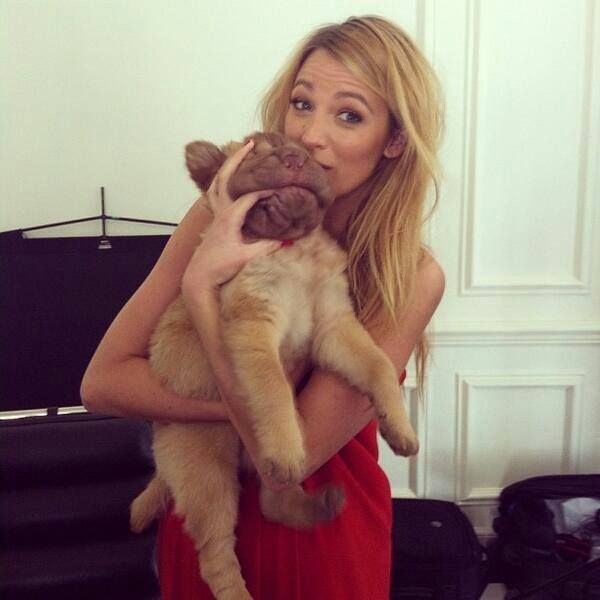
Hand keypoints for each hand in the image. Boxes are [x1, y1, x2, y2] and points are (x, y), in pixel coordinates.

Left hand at [181, 140, 279, 300]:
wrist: (199, 277)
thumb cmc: (220, 267)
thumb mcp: (246, 257)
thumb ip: (267, 247)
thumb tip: (288, 239)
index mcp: (229, 217)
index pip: (249, 195)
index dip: (265, 188)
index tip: (281, 184)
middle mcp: (220, 211)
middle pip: (226, 177)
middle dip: (238, 158)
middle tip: (250, 142)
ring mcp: (215, 215)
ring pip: (217, 183)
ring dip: (228, 166)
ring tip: (239, 153)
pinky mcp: (215, 220)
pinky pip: (217, 193)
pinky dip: (224, 181)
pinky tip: (232, 179)